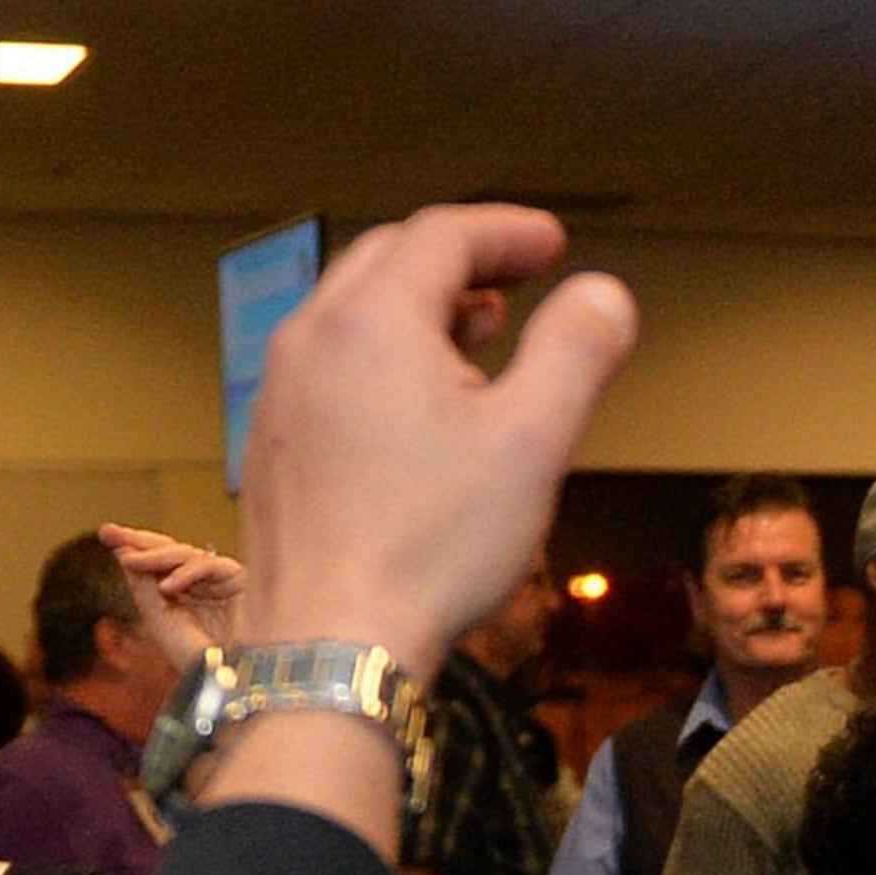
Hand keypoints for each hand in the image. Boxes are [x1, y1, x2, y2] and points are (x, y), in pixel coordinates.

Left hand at [98, 523, 243, 664]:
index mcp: (182, 597)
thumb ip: (143, 587)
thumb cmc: (197, 658)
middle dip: (139, 541)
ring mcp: (219, 580)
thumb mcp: (160, 620)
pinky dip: (185, 573)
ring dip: (154, 556)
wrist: (229, 676)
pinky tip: (166, 586)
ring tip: (128, 560)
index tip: (106, 535)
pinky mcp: (238, 580)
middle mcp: (201, 585)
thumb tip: (124, 553)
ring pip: (185, 554)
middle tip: (110, 532)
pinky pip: (208, 565)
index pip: (156, 565)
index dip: (133, 548)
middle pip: (169, 552)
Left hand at [239, 204, 636, 670]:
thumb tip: (604, 294)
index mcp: (373, 321)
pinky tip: (418, 405)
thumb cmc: (432, 546)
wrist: (331, 643)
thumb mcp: (533, 442)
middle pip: (387, 259)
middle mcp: (311, 339)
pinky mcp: (272, 444)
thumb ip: (575, 352)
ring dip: (418, 304)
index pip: (442, 235)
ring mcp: (279, 392)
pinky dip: (379, 353)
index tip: (551, 244)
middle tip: (519, 278)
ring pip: (350, 311)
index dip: (505, 230)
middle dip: (460, 257)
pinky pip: (327, 364)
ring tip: (477, 334)